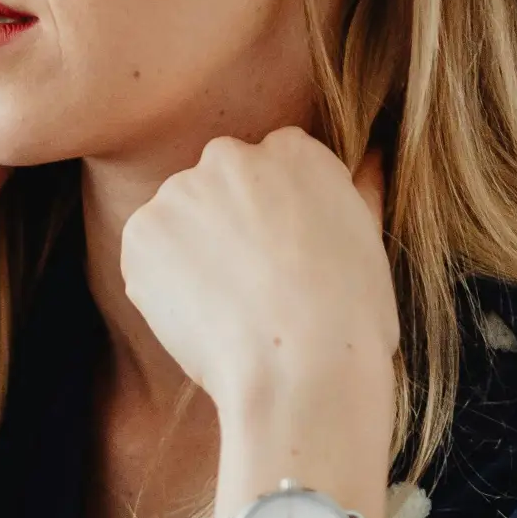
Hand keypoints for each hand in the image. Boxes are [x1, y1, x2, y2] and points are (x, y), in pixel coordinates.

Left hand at [120, 130, 397, 516]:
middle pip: (220, 187)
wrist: (300, 366)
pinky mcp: (142, 234)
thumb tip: (373, 159)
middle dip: (227, 227)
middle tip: (251, 286)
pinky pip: (147, 258)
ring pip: (179, 221)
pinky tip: (200, 318)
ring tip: (227, 308)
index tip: (283, 257)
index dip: (274, 218)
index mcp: (294, 151)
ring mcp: (181, 192)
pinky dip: (162, 287)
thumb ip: (362, 189)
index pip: (271, 167)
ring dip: (192, 255)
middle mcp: (232, 157)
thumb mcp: (372, 240)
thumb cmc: (350, 316)